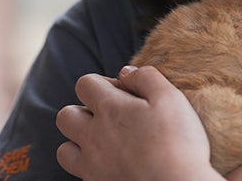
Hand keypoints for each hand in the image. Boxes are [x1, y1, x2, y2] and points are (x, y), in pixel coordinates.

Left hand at [56, 66, 223, 180]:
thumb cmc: (177, 142)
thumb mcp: (170, 97)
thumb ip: (146, 77)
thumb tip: (126, 71)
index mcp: (110, 109)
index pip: (85, 83)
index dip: (103, 82)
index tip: (125, 93)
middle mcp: (93, 136)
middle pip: (65, 115)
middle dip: (83, 110)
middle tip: (113, 117)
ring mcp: (91, 165)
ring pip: (64, 149)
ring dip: (80, 141)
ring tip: (106, 142)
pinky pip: (78, 173)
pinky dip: (89, 166)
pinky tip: (113, 163)